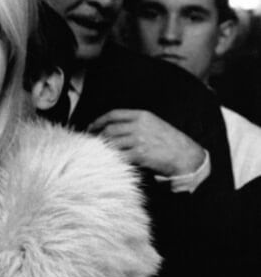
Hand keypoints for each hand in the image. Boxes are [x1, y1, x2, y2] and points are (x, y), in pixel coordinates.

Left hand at [88, 109, 204, 176]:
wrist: (185, 155)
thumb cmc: (169, 141)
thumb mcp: (154, 124)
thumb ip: (136, 124)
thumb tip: (114, 129)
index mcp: (142, 115)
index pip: (114, 114)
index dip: (99, 121)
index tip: (91, 127)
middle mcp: (139, 125)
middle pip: (109, 129)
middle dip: (98, 138)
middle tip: (92, 145)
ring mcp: (139, 139)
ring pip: (112, 143)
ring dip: (103, 150)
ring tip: (99, 155)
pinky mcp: (140, 154)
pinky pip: (119, 156)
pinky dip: (112, 159)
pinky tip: (109, 162)